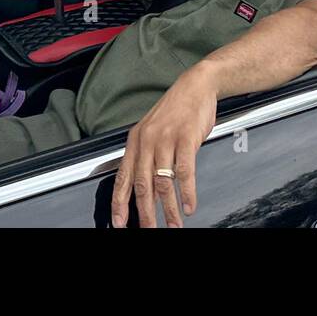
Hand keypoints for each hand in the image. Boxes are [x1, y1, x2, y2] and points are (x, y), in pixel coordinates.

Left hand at [111, 65, 217, 227]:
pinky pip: (185, 172)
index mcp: (136, 140)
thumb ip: (146, 157)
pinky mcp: (186, 138)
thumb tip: (144, 189)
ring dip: (169, 209)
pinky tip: (189, 205)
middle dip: (145, 214)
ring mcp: (166, 139)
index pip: (123, 177)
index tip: (120, 223)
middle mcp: (148, 140)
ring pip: (163, 183)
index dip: (120, 203)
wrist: (196, 85)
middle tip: (148, 230)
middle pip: (142, 185)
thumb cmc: (176, 109)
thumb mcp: (153, 130)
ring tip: (174, 224)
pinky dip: (187, 193)